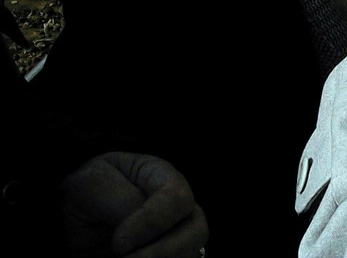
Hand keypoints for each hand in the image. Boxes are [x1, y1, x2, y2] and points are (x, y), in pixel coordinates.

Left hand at [60, 151, 207, 257]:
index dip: (153, 222)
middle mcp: (174, 206)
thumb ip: (116, 196)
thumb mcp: (88, 184)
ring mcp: (174, 235)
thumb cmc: (81, 195)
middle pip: (197, 229)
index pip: (176, 197)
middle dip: (165, 252)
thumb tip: (137, 225)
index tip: (119, 244)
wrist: (70, 224)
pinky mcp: (167, 256)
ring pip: (191, 254)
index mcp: (159, 175)